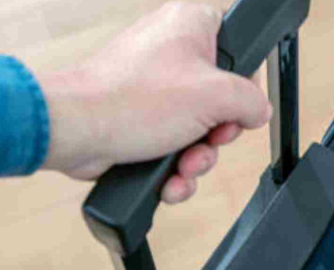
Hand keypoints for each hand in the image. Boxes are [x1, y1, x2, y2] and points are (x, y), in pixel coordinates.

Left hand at [37, 2, 271, 202]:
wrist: (75, 132)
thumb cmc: (129, 100)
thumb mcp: (213, 96)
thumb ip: (250, 101)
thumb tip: (258, 111)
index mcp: (191, 27)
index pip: (240, 47)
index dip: (246, 83)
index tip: (239, 106)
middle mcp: (173, 53)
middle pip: (224, 99)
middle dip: (219, 134)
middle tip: (210, 139)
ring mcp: (157, 88)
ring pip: (201, 129)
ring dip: (199, 157)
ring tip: (184, 166)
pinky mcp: (143, 119)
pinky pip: (176, 145)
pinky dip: (176, 168)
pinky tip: (170, 179)